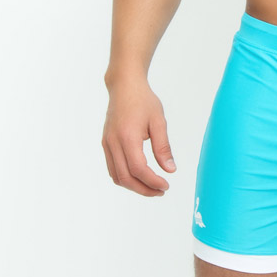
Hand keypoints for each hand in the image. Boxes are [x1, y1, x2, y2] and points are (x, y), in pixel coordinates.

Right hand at [101, 77, 176, 196]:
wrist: (124, 86)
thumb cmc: (143, 101)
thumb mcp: (159, 122)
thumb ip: (163, 147)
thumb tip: (170, 170)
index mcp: (127, 136)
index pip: (138, 169)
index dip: (152, 182)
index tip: (166, 185)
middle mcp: (113, 142)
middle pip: (126, 178)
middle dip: (144, 189)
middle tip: (161, 191)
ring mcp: (107, 144)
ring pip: (117, 176)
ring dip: (134, 187)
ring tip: (152, 187)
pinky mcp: (106, 144)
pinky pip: (112, 169)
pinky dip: (126, 178)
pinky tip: (140, 178)